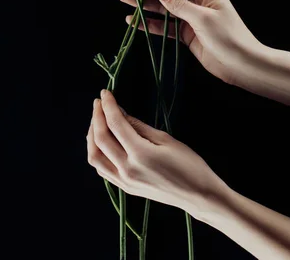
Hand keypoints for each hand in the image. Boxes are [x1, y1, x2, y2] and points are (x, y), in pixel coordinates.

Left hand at [86, 89, 227, 217]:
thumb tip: (120, 113)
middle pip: (101, 139)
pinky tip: (102, 141)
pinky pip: (102, 168)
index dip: (108, 106)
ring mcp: (124, 182)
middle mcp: (128, 170)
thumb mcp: (166, 139)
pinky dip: (97, 152)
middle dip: (97, 117)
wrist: (198, 195)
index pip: (115, 124)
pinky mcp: (125, 188)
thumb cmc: (189, 164)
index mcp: (140, 154)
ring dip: (92, 135)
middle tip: (99, 102)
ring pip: (95, 156)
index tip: (105, 92)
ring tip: (97, 120)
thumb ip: (139, 126)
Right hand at [118, 0, 264, 85]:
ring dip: (143, 2)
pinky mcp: (186, 34)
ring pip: (162, 6)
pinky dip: (149, 23)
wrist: (241, 65)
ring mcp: (190, 17)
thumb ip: (180, 5)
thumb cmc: (229, 37)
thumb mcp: (204, 18)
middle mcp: (197, 0)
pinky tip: (133, 20)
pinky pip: (164, 25)